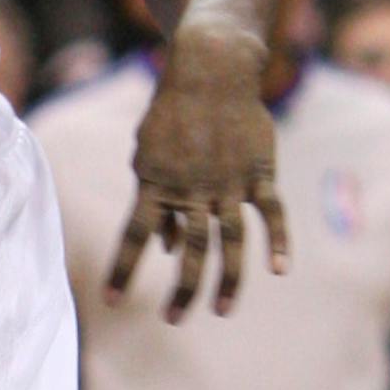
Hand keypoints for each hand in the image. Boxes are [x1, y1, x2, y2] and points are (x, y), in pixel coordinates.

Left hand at [108, 24, 285, 319]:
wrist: (209, 70)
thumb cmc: (172, 114)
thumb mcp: (148, 151)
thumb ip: (154, 197)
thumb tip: (162, 245)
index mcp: (155, 181)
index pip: (133, 234)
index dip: (122, 268)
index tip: (110, 301)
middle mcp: (191, 188)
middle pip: (187, 248)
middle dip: (181, 288)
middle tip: (173, 320)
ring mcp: (227, 182)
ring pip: (229, 241)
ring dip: (227, 279)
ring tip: (222, 310)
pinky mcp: (258, 173)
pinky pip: (270, 214)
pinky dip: (277, 241)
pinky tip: (278, 269)